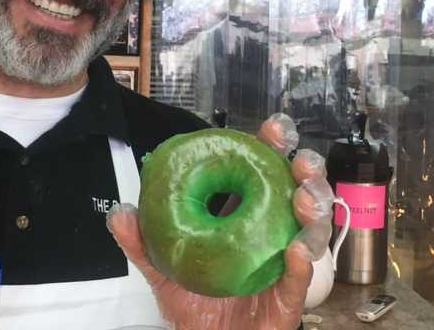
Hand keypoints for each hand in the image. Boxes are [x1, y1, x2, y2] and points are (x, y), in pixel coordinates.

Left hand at [107, 113, 334, 329]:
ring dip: (313, 209)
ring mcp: (284, 263)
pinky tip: (296, 250)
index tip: (273, 129)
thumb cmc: (194, 305)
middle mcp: (272, 232)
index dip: (273, 147)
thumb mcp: (165, 268)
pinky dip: (303, 263)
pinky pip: (302, 280)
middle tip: (299, 162)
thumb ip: (143, 241)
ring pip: (314, 229)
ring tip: (301, 201)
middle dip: (306, 170)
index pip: (264, 171)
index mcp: (245, 215)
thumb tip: (120, 213)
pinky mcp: (289, 299)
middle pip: (300, 191)